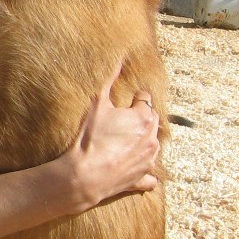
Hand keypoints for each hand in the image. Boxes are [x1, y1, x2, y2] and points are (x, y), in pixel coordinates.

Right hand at [61, 73, 159, 212]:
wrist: (84, 176)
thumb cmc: (90, 138)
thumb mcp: (96, 104)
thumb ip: (108, 80)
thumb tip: (118, 59)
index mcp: (144, 118)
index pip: (145, 99)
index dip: (133, 97)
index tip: (124, 101)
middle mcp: (152, 139)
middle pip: (153, 121)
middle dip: (141, 118)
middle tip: (124, 119)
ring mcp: (149, 160)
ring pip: (154, 145)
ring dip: (144, 140)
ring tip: (126, 140)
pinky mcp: (142, 178)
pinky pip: (150, 176)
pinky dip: (145, 172)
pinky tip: (133, 167)